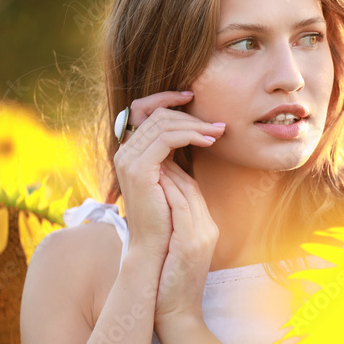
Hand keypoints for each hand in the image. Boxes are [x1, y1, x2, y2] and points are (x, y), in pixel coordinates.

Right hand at [112, 91, 225, 260]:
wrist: (156, 245)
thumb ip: (174, 153)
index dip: (167, 98)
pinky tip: (208, 141)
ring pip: (164, 123)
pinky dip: (190, 135)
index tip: (193, 97)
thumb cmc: (168, 214)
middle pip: (158, 114)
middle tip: (218, 125)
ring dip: (195, 125)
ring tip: (218, 132)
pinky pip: (167, 138)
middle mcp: (124, 151)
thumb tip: (193, 129)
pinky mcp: (138, 168)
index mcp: (130, 150)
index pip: (144, 109)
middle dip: (191, 116)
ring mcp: (128, 158)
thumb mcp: (172, 176)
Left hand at [153, 158, 219, 331]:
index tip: (155, 156)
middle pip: (192, 185)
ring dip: (169, 171)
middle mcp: (207, 229)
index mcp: (205, 229)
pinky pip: (181, 208)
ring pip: (188, 192)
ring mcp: (202, 236)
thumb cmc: (170, 285)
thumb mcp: (176, 250)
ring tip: (151, 157)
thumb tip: (155, 205)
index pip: (192, 190)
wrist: (178, 315)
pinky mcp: (190, 244)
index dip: (175, 169)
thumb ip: (172, 226)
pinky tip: (155, 178)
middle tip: (152, 148)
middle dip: (174, 162)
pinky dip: (168, 190)